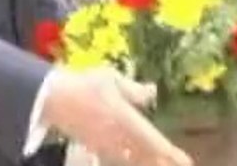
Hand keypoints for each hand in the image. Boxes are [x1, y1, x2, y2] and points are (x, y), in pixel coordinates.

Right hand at [40, 68, 191, 165]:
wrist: (51, 99)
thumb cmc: (84, 85)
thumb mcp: (111, 79)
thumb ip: (133, 89)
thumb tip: (152, 91)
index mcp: (125, 119)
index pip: (152, 140)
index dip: (169, 153)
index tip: (185, 161)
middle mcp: (118, 135)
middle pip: (144, 154)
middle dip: (160, 161)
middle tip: (179, 164)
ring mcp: (104, 143)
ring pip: (130, 158)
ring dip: (145, 161)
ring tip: (161, 162)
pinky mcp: (92, 145)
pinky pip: (114, 157)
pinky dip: (127, 159)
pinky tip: (131, 159)